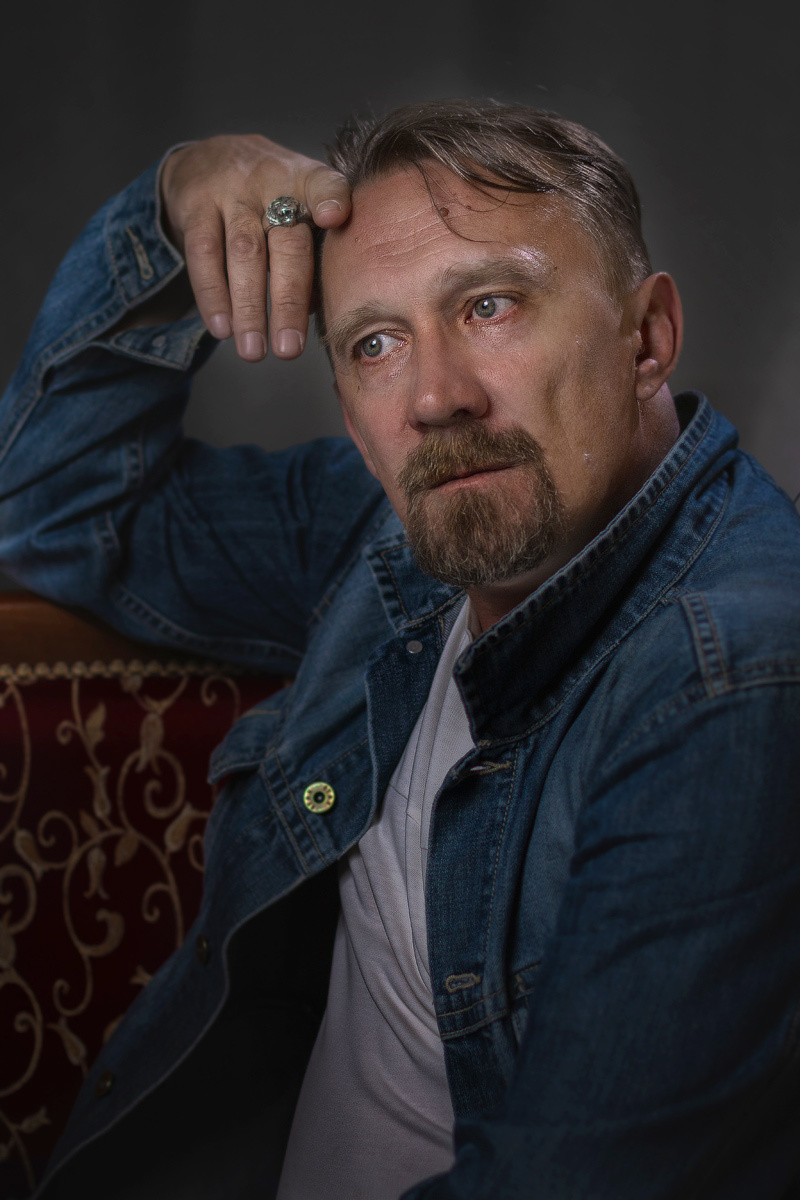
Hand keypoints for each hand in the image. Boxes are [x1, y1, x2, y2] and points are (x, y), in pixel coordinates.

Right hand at [159, 135, 349, 360]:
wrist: (207, 155)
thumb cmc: (270, 198)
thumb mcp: (297, 204)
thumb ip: (311, 251)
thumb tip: (315, 309)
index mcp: (306, 182)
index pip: (324, 183)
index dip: (330, 197)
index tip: (335, 217)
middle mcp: (272, 183)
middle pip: (286, 244)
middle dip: (288, 301)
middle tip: (289, 349)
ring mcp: (232, 192)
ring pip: (244, 254)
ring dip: (248, 307)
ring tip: (253, 350)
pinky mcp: (196, 204)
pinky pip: (204, 254)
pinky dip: (212, 294)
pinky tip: (221, 328)